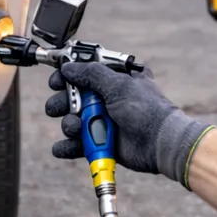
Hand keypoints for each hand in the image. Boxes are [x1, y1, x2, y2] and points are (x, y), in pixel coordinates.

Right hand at [45, 61, 215, 186]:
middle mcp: (108, 98)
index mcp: (116, 79)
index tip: (56, 80)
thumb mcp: (118, 84)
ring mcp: (104, 120)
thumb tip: (68, 68)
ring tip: (75, 128)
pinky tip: (61, 148)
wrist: (160, 143)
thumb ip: (91, 74)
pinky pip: (78, 144)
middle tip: (55, 107)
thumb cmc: (145, 109)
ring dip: (69, 125)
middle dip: (62, 102)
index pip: (86, 72)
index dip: (68, 76)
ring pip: (74, 121)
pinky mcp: (102, 142)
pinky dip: (67, 146)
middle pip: (74, 97)